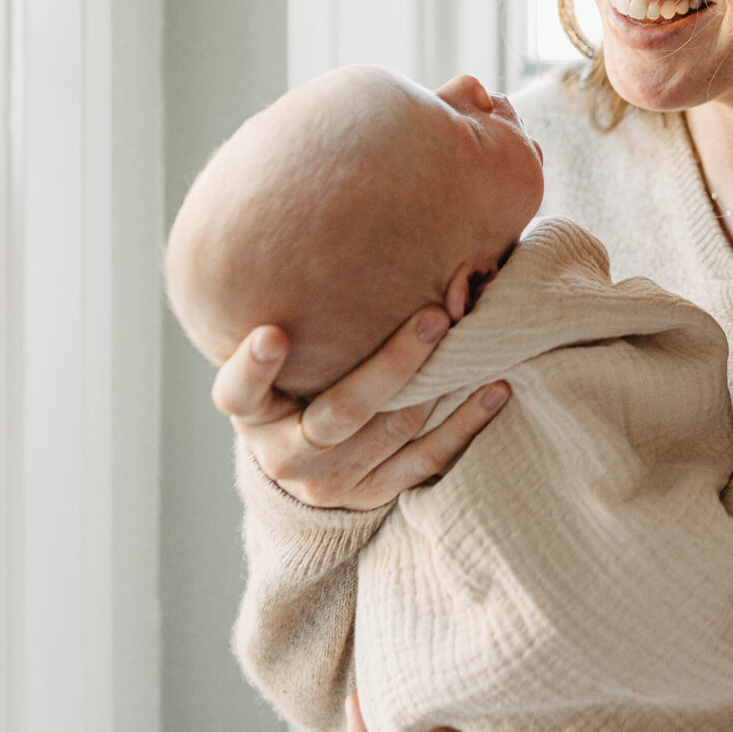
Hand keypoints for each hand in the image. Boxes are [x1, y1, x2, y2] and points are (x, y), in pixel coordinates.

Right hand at [210, 310, 509, 509]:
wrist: (299, 464)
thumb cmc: (291, 382)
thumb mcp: (276, 359)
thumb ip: (293, 319)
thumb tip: (345, 236)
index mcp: (252, 414)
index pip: (239, 392)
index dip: (253, 367)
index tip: (272, 334)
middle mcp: (285, 454)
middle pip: (340, 412)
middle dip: (393, 364)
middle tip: (434, 316)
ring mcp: (331, 482)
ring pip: (393, 431)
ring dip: (438, 384)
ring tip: (471, 339)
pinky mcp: (373, 495)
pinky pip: (427, 459)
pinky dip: (465, 422)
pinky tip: (493, 389)